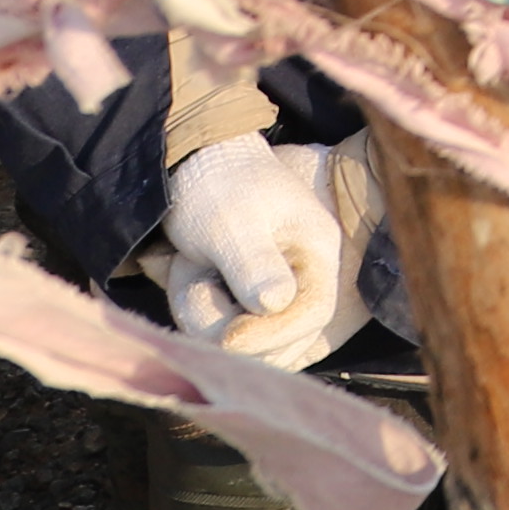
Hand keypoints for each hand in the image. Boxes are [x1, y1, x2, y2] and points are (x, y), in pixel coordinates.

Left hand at [160, 136, 367, 369]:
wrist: (195, 165)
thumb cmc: (218, 186)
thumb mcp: (232, 224)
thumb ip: (254, 266)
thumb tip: (275, 305)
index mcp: (316, 253)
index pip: (312, 312)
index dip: (271, 334)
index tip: (227, 336)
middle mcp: (303, 280)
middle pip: (277, 342)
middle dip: (225, 322)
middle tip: (198, 275)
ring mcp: (273, 296)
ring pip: (242, 344)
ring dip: (202, 312)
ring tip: (192, 266)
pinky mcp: (245, 306)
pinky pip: (223, 335)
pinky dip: (197, 311)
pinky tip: (193, 276)